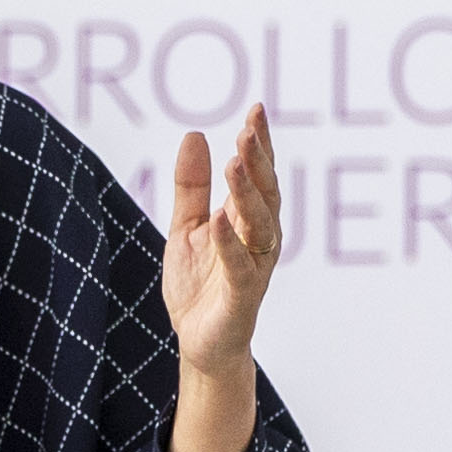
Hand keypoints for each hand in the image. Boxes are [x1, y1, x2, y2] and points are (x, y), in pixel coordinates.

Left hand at [162, 107, 281, 376]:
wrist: (198, 342)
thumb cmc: (200, 284)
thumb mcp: (187, 227)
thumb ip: (191, 186)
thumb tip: (195, 134)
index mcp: (249, 221)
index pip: (259, 175)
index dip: (260, 144)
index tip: (255, 109)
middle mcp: (260, 240)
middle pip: (265, 193)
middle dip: (258, 161)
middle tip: (248, 129)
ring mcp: (254, 268)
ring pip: (259, 225)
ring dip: (246, 193)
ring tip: (233, 162)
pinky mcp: (242, 297)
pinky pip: (241, 266)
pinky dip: (231, 243)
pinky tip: (220, 219)